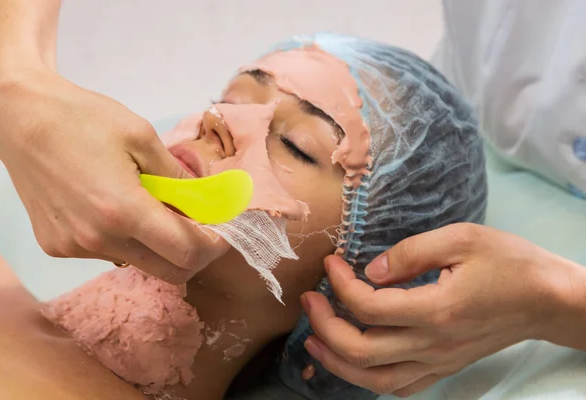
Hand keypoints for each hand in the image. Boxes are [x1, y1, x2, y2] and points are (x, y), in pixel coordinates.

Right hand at [0, 68, 227, 283]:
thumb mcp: (142, 136)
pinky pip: (108, 253)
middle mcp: (98, 239)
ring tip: (150, 206)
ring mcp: (74, 247)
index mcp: (123, 210)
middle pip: (168, 271)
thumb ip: (178, 176)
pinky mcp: (57, 247)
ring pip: (138, 262)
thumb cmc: (82, 119)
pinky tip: (115, 208)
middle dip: (193, 254)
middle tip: (199, 227)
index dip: (214, 245)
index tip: (222, 231)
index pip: (186, 251)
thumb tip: (208, 201)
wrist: (21, 118)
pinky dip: (125, 239)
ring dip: (157, 245)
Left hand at [301, 223, 579, 396]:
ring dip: (337, 362)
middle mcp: (433, 344)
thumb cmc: (509, 263)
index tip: (331, 262)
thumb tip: (372, 269)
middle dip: (325, 326)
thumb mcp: (462, 238)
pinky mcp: (444, 367)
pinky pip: (400, 387)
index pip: (369, 305)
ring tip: (314, 339)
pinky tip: (354, 363)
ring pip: (375, 380)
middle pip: (362, 351)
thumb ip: (412, 252)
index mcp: (437, 309)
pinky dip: (369, 379)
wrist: (546, 300)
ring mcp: (439, 361)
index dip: (340, 283)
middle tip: (309, 300)